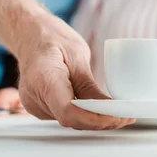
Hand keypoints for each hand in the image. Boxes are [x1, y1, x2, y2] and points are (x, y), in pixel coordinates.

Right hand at [16, 14, 134, 129]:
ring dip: (94, 119)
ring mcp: (34, 104)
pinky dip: (84, 114)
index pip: (68, 111)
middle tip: (127, 116)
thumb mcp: (77, 54)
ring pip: (69, 120)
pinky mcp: (40, 107)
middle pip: (71, 118)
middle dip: (100, 121)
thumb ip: (89, 85)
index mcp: (43, 78)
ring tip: (119, 113)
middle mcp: (34, 96)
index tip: (117, 117)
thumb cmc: (51, 38)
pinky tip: (100, 109)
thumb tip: (107, 108)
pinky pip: (65, 115)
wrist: (30, 35)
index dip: (94, 119)